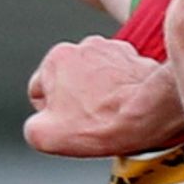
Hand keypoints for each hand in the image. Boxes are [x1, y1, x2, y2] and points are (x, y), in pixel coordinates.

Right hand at [22, 37, 183, 157]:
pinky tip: (127, 107)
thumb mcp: (45, 137)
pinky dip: (120, 90)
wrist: (152, 112)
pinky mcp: (135, 56)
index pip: (40, 92)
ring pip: (94, 78)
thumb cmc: (101, 123)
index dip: (51, 115)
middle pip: (68, 82)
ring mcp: (111, 49)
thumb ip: (32, 127)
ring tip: (110, 115)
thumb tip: (39, 124)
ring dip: (98, 94)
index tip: (69, 126)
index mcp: (56, 59)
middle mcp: (83, 46)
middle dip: (76, 102)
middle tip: (91, 123)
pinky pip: (119, 76)